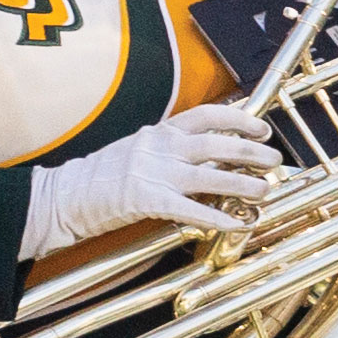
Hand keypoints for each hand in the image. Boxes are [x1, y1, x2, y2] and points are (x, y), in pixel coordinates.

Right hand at [23, 100, 282, 254]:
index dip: (239, 118)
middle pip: (217, 144)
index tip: (262, 126)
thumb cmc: (100, 176)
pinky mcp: (145, 199)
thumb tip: (209, 152)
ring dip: (243, 183)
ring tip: (266, 190)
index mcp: (158, 131)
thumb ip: (171, 148)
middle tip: (275, 159)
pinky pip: (189, 209)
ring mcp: (152, 171)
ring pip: (210, 175)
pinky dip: (216, 216)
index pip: (206, 115)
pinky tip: (236, 222)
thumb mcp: (138, 149)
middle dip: (251, 151)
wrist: (62, 195)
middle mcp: (159, 146)